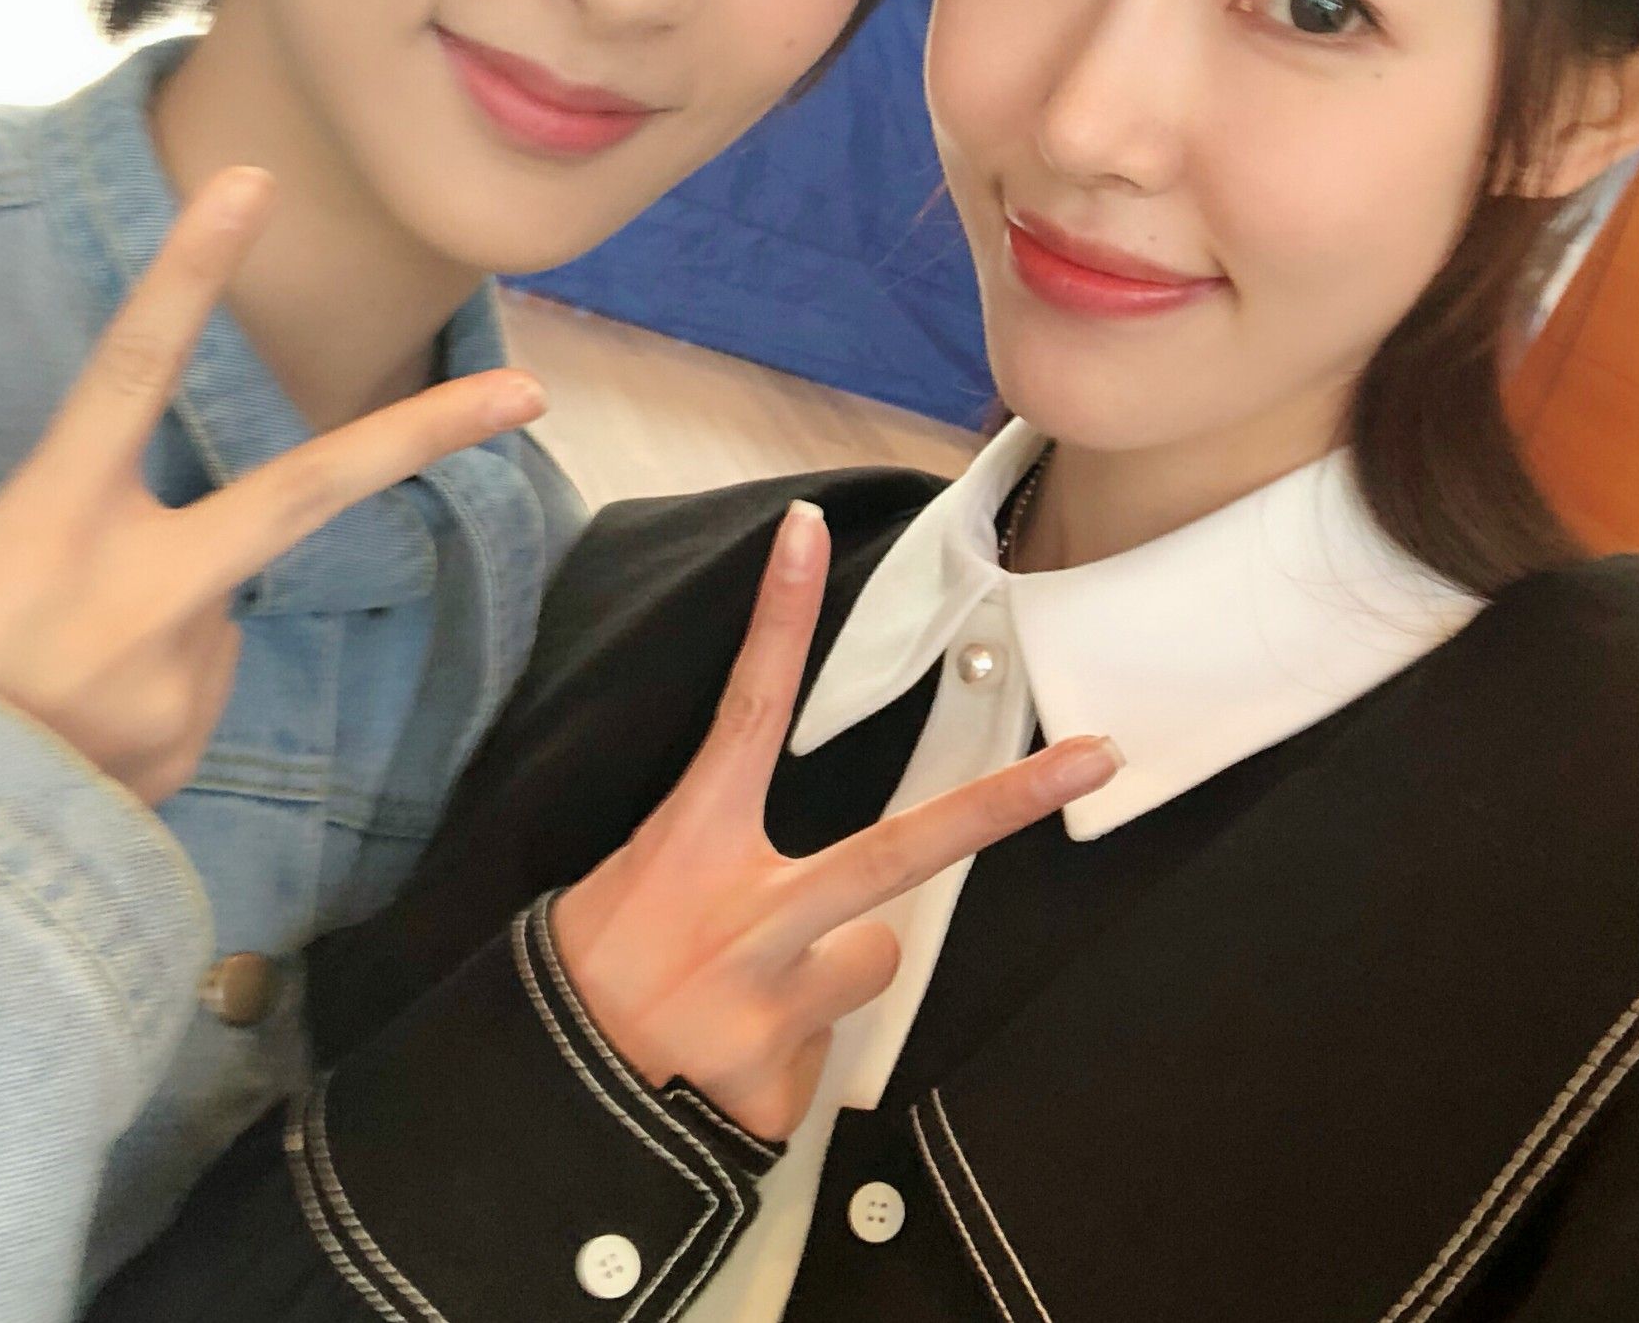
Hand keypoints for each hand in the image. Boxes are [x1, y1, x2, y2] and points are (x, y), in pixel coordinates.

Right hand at [0, 166, 544, 803]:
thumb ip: (48, 527)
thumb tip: (130, 542)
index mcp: (52, 524)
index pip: (132, 371)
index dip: (191, 274)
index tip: (251, 185)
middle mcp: (138, 597)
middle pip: (306, 491)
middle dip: (425, 434)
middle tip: (529, 391)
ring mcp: (175, 682)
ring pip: (211, 612)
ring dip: (154, 627)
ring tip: (44, 682)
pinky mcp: (185, 751)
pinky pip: (189, 690)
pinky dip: (143, 695)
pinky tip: (68, 732)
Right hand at [551, 500, 1119, 1143]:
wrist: (539, 1110)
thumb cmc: (588, 972)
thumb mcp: (636, 883)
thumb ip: (723, 863)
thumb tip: (801, 890)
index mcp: (693, 843)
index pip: (746, 710)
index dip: (779, 618)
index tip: (807, 528)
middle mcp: (748, 916)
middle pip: (901, 851)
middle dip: (1005, 805)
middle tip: (1099, 759)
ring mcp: (772, 1002)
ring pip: (872, 962)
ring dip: (828, 981)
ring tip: (745, 1009)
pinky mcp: (781, 1085)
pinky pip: (823, 1057)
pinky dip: (786, 1063)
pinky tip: (728, 1070)